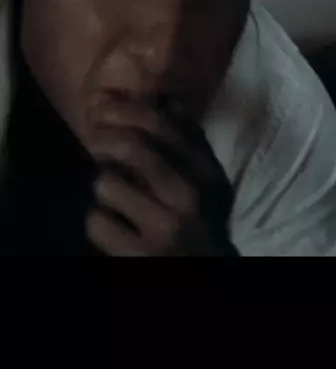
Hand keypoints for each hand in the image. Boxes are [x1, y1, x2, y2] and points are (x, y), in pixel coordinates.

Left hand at [85, 97, 236, 256]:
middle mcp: (187, 197)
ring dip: (104, 187)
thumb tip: (167, 99)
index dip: (125, 109)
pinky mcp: (138, 255)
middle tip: (95, 142)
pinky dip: (99, 221)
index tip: (106, 109)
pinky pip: (97, 222)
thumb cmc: (203, 219)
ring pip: (107, 184)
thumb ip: (191, 141)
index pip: (161, 125)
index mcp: (204, 172)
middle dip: (103, 139)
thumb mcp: (208, 179)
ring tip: (114, 194)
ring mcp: (163, 228)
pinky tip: (113, 223)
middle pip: (132, 147)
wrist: (207, 269)